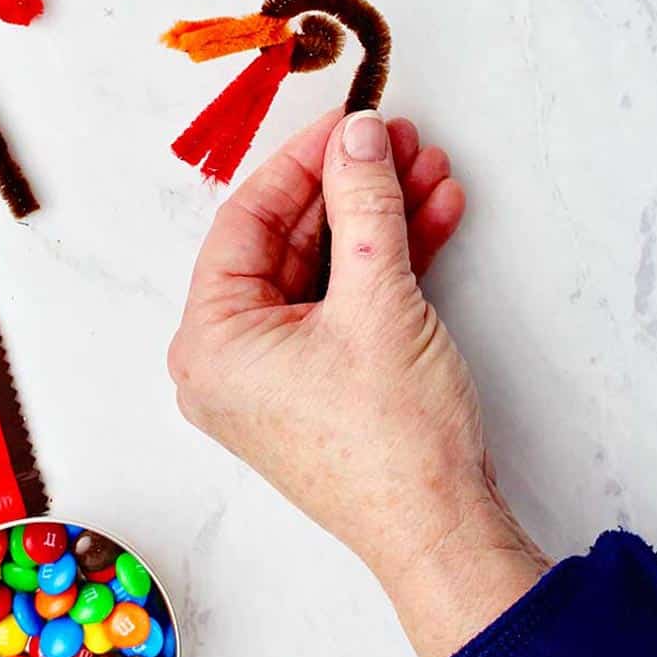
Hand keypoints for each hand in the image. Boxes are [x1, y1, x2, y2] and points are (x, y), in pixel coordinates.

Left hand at [168, 108, 547, 656]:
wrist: (444, 533)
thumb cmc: (392, 441)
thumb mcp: (377, 299)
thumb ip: (365, 204)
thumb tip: (358, 137)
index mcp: (212, 340)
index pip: (247, 221)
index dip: (301, 162)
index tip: (347, 123)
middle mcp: (232, 358)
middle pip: (290, 240)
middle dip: (352, 188)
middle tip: (397, 140)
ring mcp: (279, 374)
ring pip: (327, 269)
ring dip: (380, 219)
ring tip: (429, 169)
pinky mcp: (325, 385)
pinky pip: (347, 304)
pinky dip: (389, 263)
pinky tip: (435, 216)